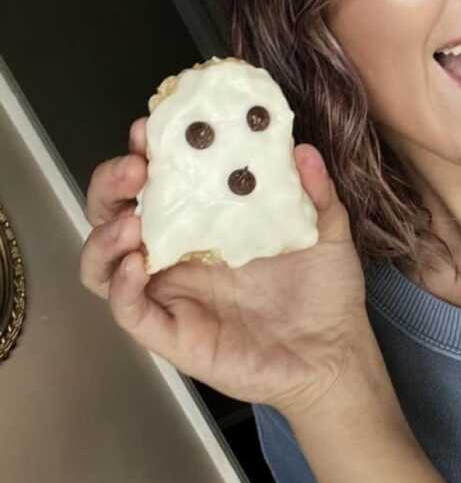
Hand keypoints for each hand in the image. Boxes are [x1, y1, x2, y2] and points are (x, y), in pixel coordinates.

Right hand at [80, 117, 370, 413]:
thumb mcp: (326, 230)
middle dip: (111, 186)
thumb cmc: (326, 292)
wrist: (335, 353)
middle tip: (135, 167)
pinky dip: (122, 287)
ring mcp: (172, 294)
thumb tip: (303, 149)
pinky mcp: (173, 333)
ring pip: (104, 264)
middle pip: (116, 215)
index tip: (151, 128)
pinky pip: (129, 311)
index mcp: (208, 225)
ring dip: (105, 237)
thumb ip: (314, 191)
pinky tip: (140, 265)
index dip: (146, 155)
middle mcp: (180, 256)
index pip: (159, 183)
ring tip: (131, 222)